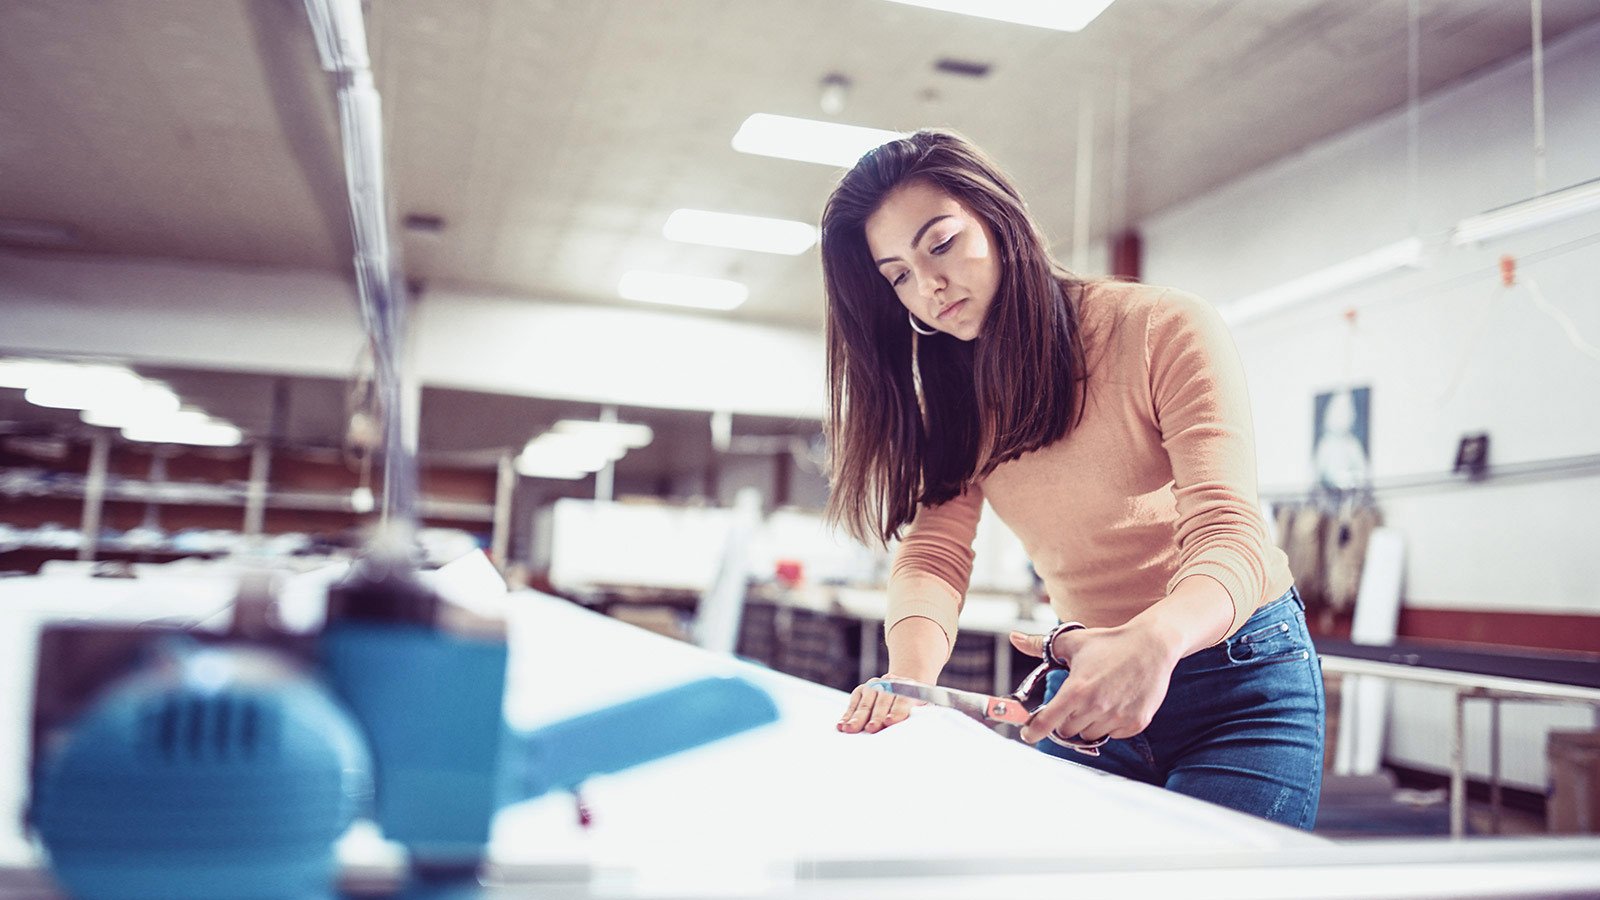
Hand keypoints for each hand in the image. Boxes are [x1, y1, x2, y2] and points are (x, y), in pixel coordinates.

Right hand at [837, 674, 924, 733]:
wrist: (904, 688)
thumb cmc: (914, 706)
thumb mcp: (923, 708)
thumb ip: (919, 716)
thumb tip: (912, 730)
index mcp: (911, 688)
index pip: (903, 699)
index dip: (896, 711)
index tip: (889, 722)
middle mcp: (891, 683)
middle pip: (883, 701)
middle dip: (876, 716)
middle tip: (870, 729)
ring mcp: (875, 685)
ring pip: (866, 702)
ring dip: (858, 717)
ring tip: (851, 729)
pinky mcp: (861, 690)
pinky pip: (853, 703)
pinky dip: (847, 715)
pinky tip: (842, 724)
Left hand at [1008, 622, 1181, 744]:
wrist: (1152, 646)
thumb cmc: (1110, 643)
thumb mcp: (1073, 642)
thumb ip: (1040, 645)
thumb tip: (1015, 638)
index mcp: (1076, 690)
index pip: (1047, 722)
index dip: (1034, 731)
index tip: (1029, 734)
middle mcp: (1096, 707)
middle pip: (1067, 731)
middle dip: (1066, 719)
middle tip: (1076, 702)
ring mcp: (1117, 717)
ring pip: (1090, 735)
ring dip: (1088, 723)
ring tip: (1099, 699)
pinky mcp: (1136, 723)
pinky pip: (1113, 734)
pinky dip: (1110, 724)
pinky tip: (1116, 703)